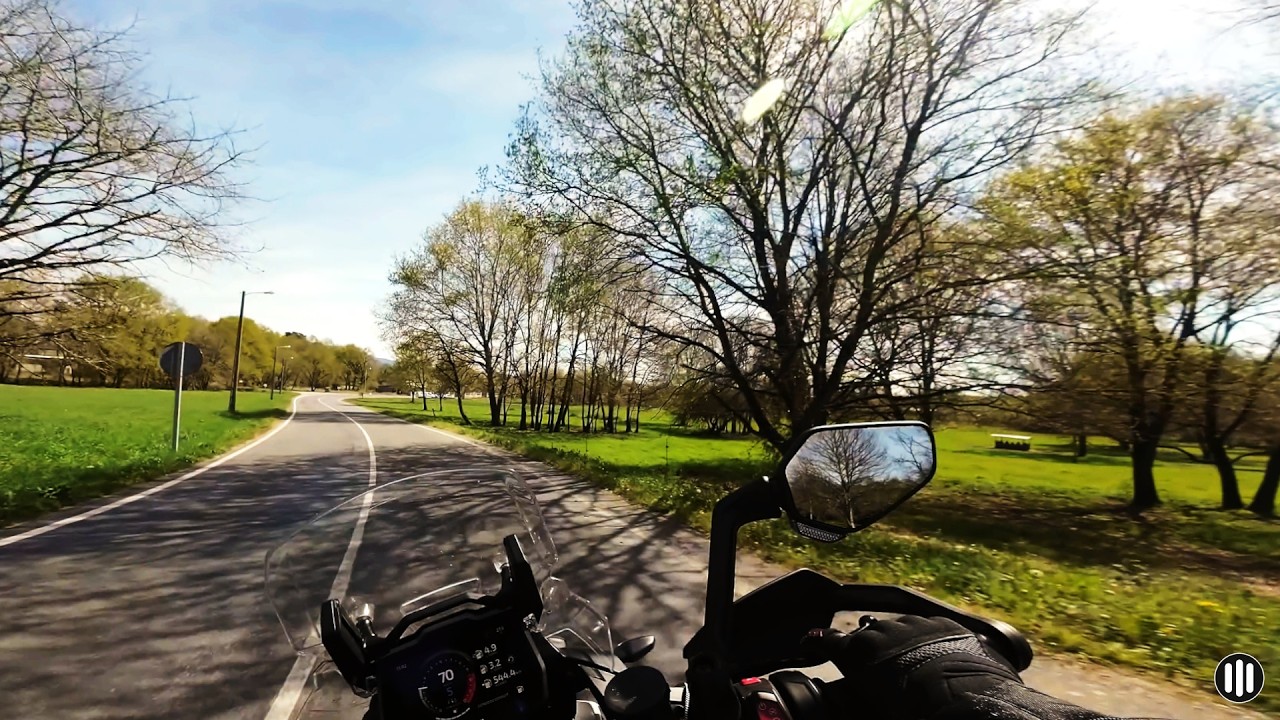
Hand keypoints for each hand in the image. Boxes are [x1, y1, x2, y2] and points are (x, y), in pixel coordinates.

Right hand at [803, 615, 1021, 719]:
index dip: (816, 642)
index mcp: (860, 651)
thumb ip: (854, 695)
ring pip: (901, 628)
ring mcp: (916, 624)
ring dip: (901, 642)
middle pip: (868, 635)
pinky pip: (931, 628)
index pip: (828, 641)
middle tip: (877, 668)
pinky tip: (936, 657)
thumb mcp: (872, 706)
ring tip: (911, 664)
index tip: (810, 642)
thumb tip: (842, 699)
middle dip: (868, 647)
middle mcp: (884, 631)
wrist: (963, 702)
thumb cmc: (912, 711)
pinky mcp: (946, 624)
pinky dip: (929, 639)